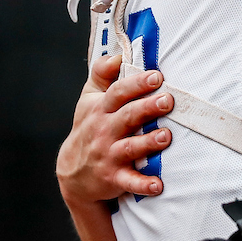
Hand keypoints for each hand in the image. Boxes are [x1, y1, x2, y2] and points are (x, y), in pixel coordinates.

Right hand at [56, 54, 173, 208]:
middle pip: (127, 116)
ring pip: (131, 147)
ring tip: (166, 136)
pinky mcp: (114, 178)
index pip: (118, 92)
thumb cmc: (89, 128)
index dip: (136, 84)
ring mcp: (109, 155)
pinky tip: (158, 185)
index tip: (156, 76)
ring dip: (148, 142)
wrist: (73, 172)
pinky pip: (130, 182)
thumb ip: (102, 75)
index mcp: (100, 109)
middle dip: (147, 108)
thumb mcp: (89, 99)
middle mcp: (104, 131)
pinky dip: (143, 184)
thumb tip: (117, 55)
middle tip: (168, 100)